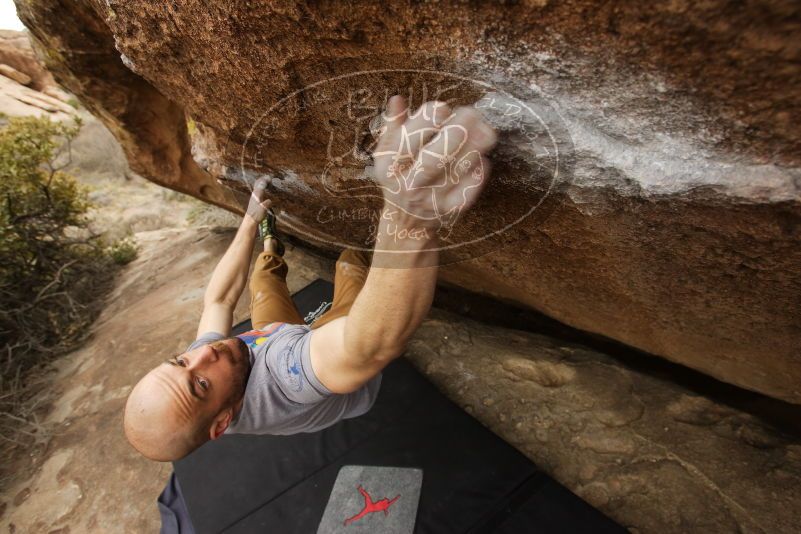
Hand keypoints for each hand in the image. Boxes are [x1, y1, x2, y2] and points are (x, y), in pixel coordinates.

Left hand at [245, 176, 271, 222]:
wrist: (250, 220)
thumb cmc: (256, 215)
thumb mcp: (263, 210)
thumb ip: (266, 204)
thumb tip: (269, 200)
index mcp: (256, 195)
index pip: (261, 184)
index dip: (265, 180)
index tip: (270, 177)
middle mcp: (254, 194)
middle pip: (258, 183)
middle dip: (263, 179)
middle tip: (269, 177)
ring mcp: (254, 197)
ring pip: (257, 186)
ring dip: (262, 183)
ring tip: (267, 182)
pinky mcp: (255, 200)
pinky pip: (258, 190)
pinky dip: (262, 188)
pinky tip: (265, 190)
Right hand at [372, 96, 496, 233]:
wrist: (406, 222)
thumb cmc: (400, 177)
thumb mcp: (388, 153)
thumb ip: (393, 126)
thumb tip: (398, 99)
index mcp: (390, 165)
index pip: (409, 138)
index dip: (429, 119)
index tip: (443, 108)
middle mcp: (409, 183)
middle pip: (434, 158)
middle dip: (456, 132)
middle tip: (472, 113)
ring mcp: (430, 199)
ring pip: (454, 172)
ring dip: (474, 149)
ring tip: (486, 130)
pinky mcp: (449, 211)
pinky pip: (467, 192)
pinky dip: (477, 175)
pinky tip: (483, 159)